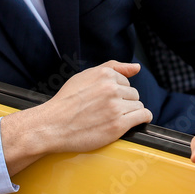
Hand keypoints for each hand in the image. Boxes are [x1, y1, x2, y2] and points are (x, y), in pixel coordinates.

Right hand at [0, 61, 152, 174]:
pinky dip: (142, 119)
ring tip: (114, 118)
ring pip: (138, 105)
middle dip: (124, 102)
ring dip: (131, 113)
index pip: (125, 81)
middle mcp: (111, 88)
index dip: (117, 92)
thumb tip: (137, 68)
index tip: (106, 101)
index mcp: (104, 74)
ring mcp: (115, 107)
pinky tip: (134, 122)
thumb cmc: (66, 102)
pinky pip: (143, 116)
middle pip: (133, 94)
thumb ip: (112, 68)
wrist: (52, 126)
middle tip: (107, 111)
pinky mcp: (118, 125)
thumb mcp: (85, 76)